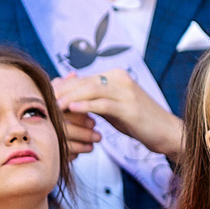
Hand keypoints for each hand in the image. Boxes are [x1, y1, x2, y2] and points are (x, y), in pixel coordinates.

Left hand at [54, 69, 183, 160]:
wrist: (165, 132)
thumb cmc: (137, 121)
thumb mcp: (113, 107)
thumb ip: (93, 99)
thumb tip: (67, 95)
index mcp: (116, 76)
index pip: (83, 79)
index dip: (63, 86)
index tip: (45, 95)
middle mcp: (121, 79)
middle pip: (84, 82)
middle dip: (63, 90)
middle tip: (44, 100)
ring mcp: (126, 92)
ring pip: (91, 90)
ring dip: (70, 97)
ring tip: (54, 104)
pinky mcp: (130, 107)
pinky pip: (103, 104)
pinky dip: (85, 105)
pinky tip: (72, 109)